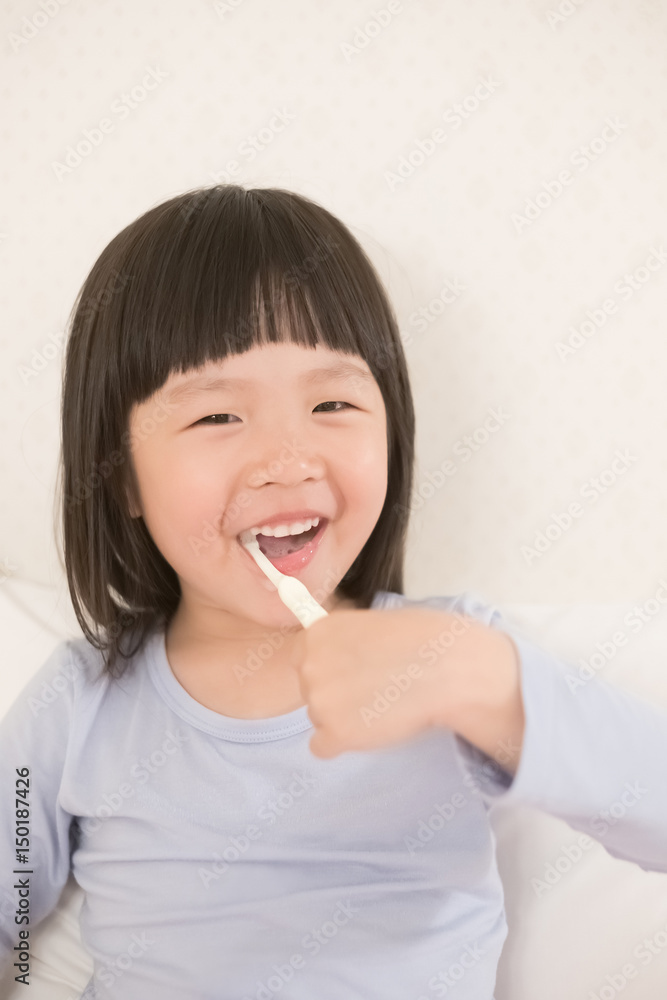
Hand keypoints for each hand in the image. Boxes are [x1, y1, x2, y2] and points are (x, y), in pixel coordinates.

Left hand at [292, 606, 475, 758]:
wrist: (447, 668)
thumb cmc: (422, 640)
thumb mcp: (370, 624)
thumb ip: (344, 642)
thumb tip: (337, 659)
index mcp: (317, 633)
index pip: (302, 659)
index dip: (330, 668)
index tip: (352, 672)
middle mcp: (309, 665)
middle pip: (309, 691)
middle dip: (336, 694)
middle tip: (374, 689)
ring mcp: (319, 701)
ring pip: (319, 719)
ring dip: (344, 718)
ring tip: (384, 705)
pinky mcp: (335, 734)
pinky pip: (323, 748)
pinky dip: (345, 744)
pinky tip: (374, 728)